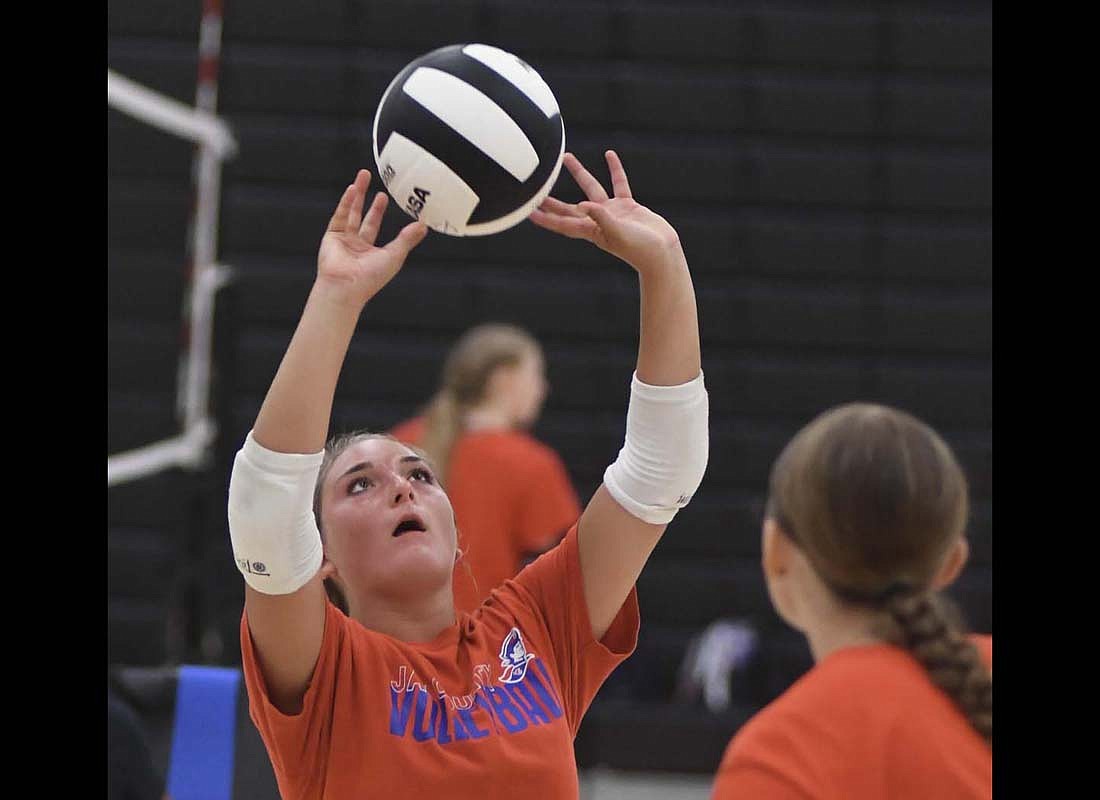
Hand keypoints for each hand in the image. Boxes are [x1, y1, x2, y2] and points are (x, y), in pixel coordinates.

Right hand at [316, 169, 428, 306]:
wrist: (347, 287)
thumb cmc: (371, 278)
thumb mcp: (394, 255)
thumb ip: (407, 239)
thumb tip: (423, 225)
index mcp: (369, 251)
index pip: (374, 226)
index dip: (378, 211)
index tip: (385, 196)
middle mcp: (355, 245)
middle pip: (361, 216)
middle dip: (367, 199)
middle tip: (372, 181)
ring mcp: (343, 240)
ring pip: (350, 212)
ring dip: (357, 194)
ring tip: (363, 175)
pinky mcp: (332, 237)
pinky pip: (340, 216)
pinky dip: (346, 203)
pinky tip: (352, 189)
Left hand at [528, 151, 682, 273]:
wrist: (663, 253)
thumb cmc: (640, 250)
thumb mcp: (618, 234)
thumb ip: (601, 219)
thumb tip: (582, 205)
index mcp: (591, 231)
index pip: (562, 224)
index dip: (545, 218)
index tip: (528, 212)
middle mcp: (597, 221)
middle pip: (569, 207)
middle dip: (552, 198)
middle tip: (536, 186)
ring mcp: (612, 212)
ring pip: (591, 188)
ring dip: (579, 173)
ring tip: (567, 157)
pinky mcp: (628, 206)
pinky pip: (618, 183)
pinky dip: (614, 169)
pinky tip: (609, 154)